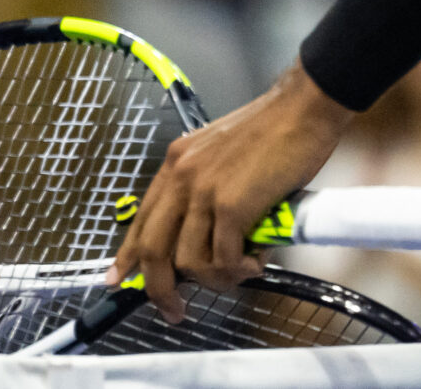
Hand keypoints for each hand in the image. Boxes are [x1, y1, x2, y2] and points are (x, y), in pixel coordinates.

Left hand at [114, 65, 352, 320]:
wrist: (302, 109)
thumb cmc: (273, 132)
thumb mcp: (222, 156)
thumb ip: (207, 192)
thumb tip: (210, 239)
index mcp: (176, 162)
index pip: (142, 217)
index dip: (128, 255)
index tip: (118, 279)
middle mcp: (182, 176)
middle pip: (152, 249)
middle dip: (159, 289)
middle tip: (174, 311)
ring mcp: (205, 191)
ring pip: (189, 262)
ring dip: (214, 279)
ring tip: (239, 271)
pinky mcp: (232, 205)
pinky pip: (224, 259)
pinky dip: (238, 271)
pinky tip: (255, 262)